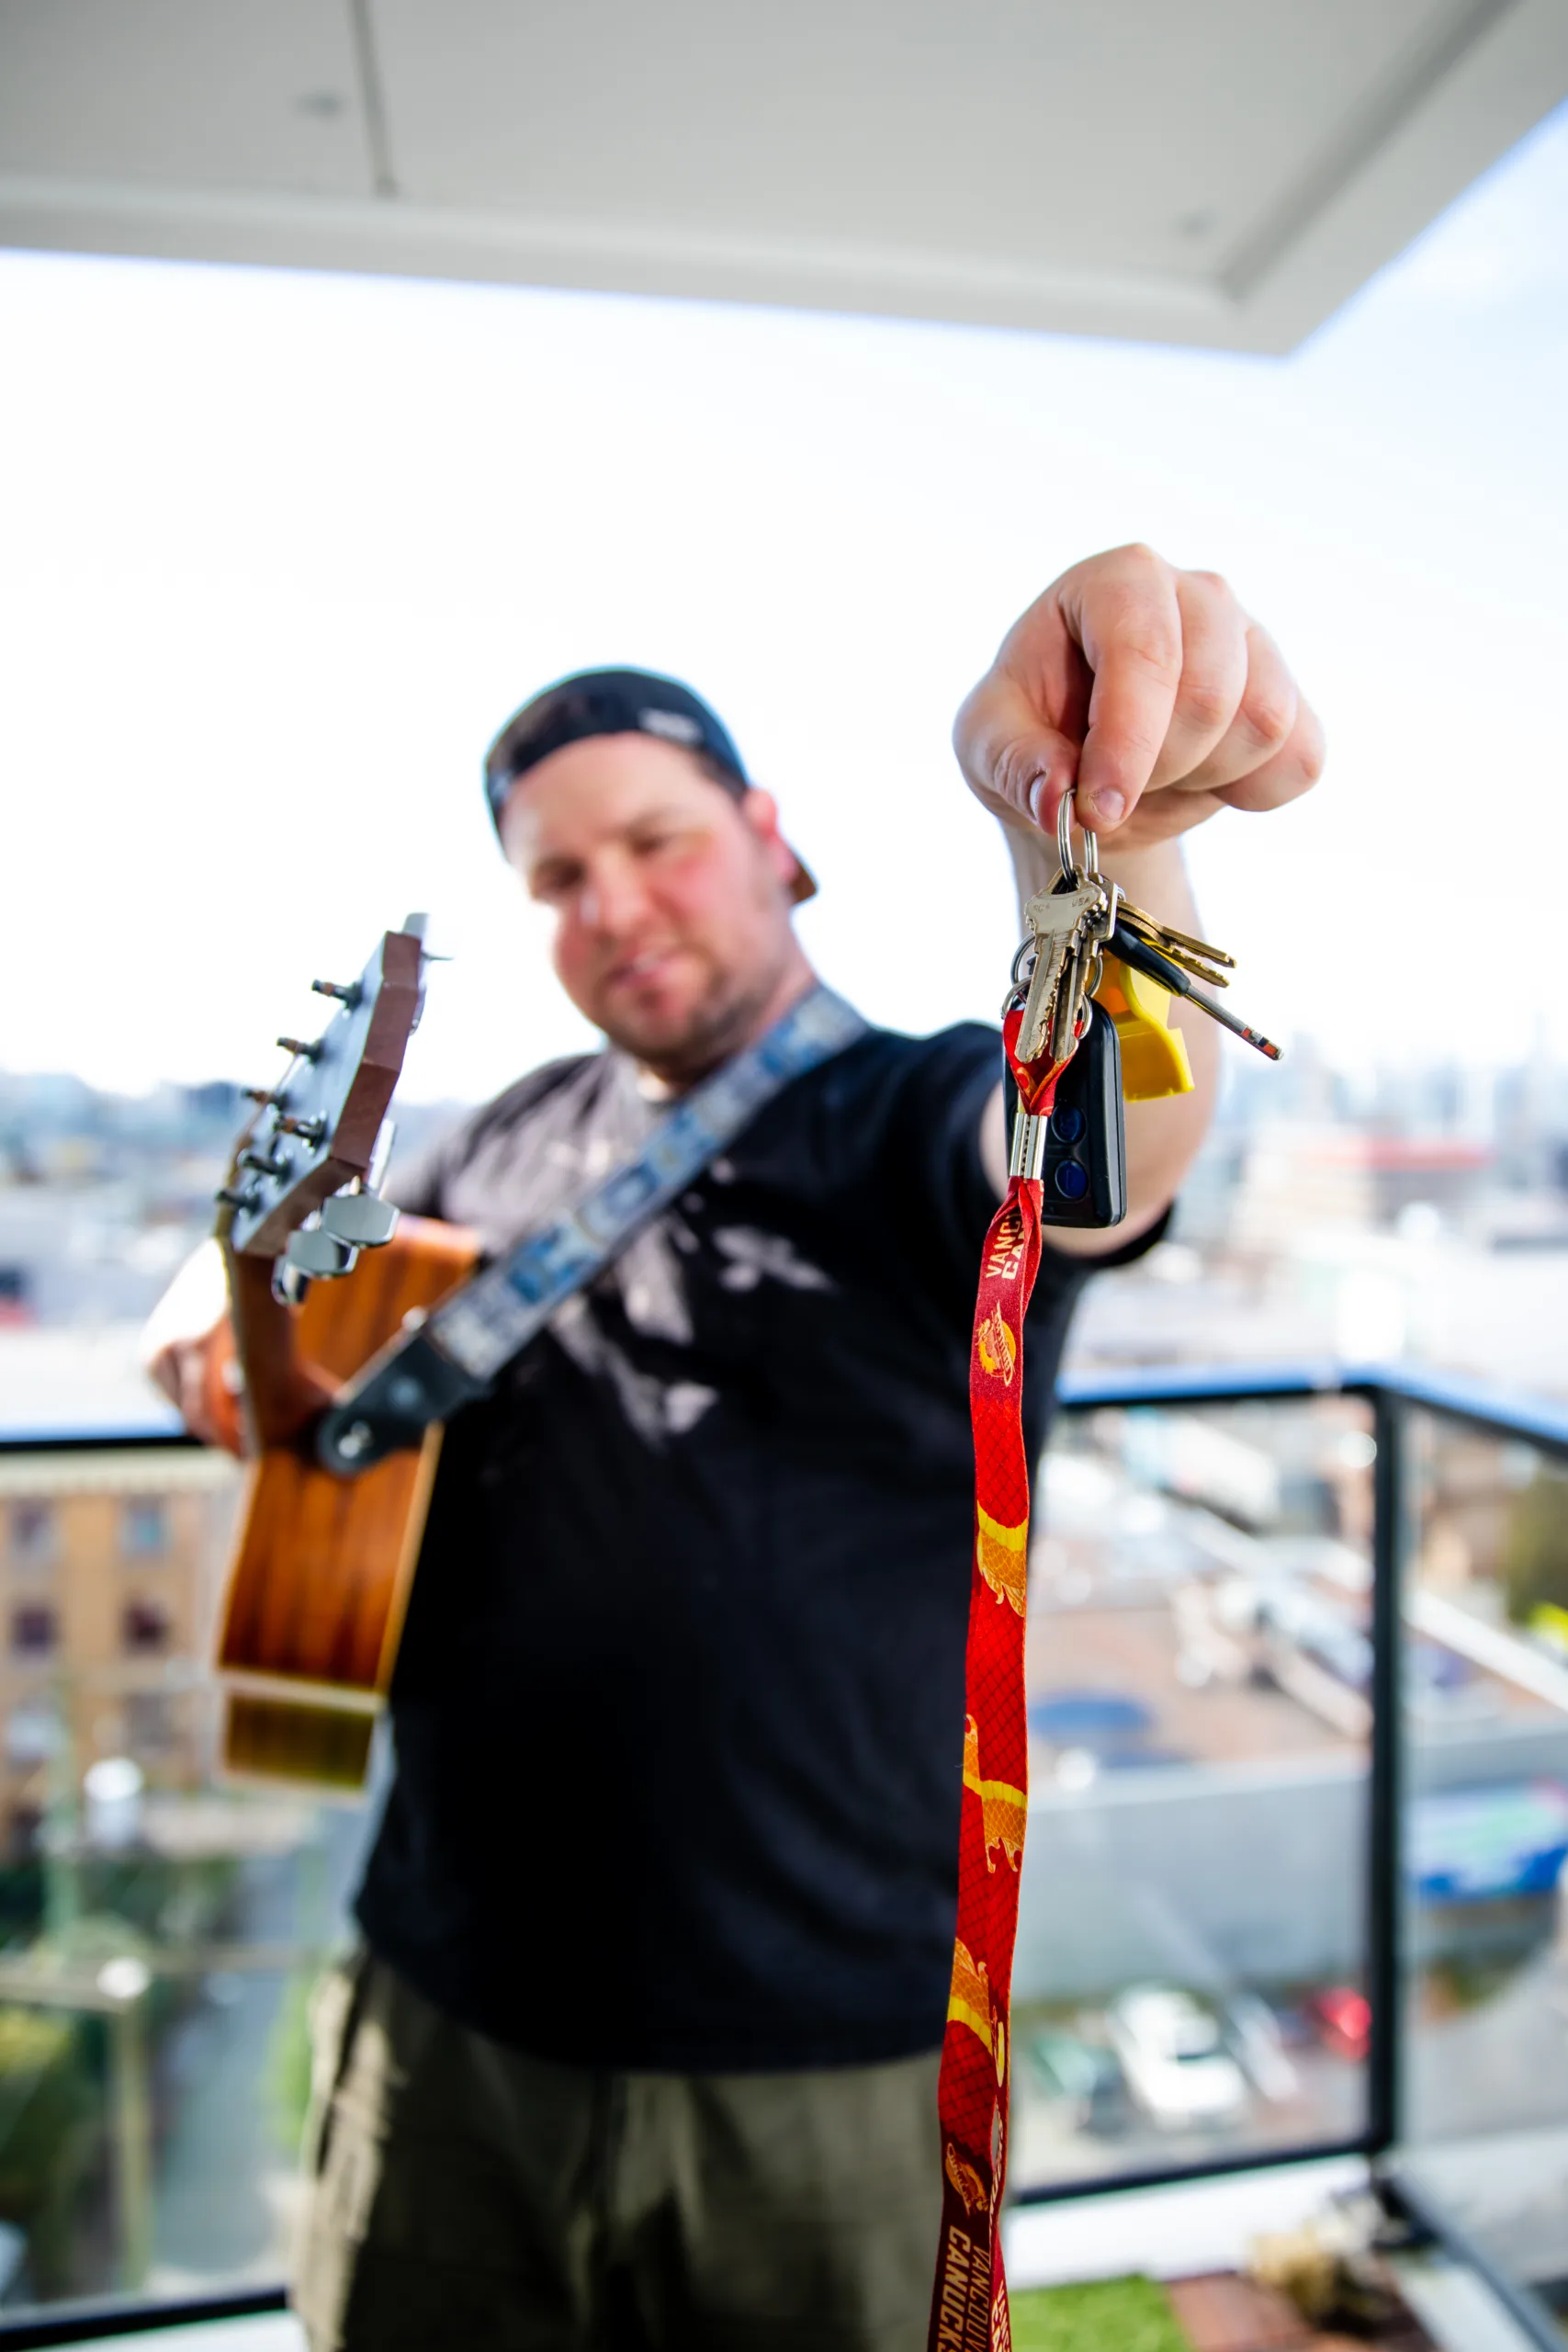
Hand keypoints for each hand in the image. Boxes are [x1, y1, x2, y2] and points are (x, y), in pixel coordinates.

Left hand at [954, 544, 1323, 850]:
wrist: (1085, 763)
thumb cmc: (1032, 731)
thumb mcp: (988, 743)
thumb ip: (1014, 762)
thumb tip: (1060, 798)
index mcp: (1119, 580)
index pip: (1145, 651)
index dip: (1126, 741)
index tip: (1098, 809)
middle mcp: (1199, 594)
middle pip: (1212, 695)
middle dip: (1157, 768)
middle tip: (1110, 787)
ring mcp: (1254, 642)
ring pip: (1264, 725)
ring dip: (1201, 780)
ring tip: (1153, 774)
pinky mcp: (1291, 697)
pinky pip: (1301, 760)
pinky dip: (1251, 794)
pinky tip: (1202, 782)